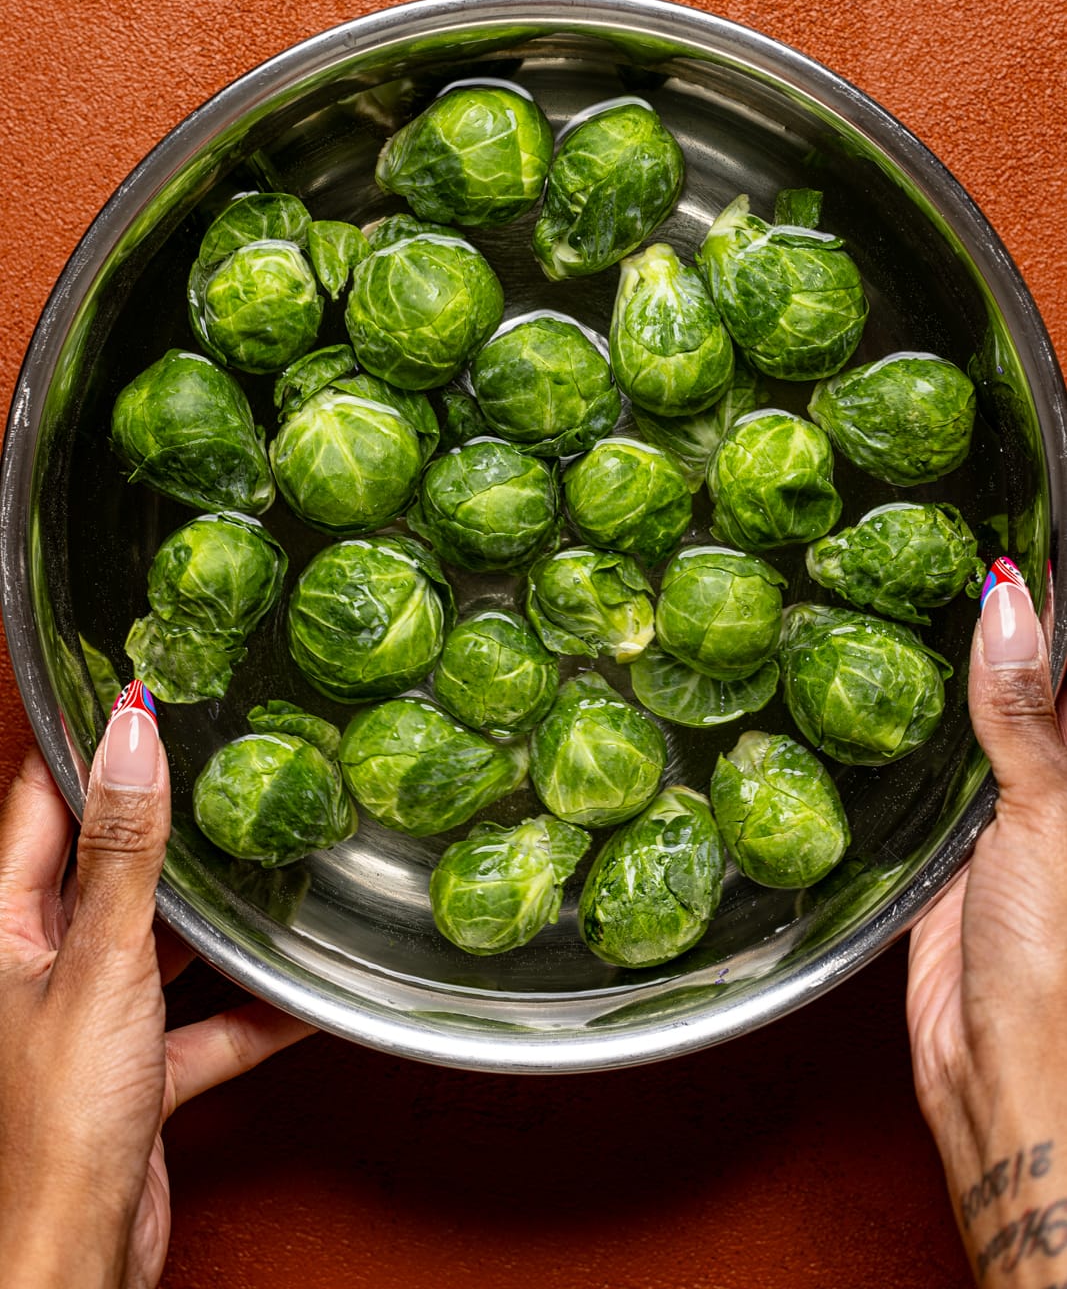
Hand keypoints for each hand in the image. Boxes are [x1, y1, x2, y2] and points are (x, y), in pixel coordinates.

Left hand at [0, 691, 314, 1288]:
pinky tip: (299, 993)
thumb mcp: (100, 961)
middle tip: (225, 758)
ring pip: (157, 938)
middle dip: (165, 819)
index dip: (90, 742)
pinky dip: (248, 1010)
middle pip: (106, 863)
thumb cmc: (57, 1122)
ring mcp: (86, 1014)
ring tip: (269, 862)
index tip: (145, 687)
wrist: (74, 1259)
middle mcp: (39, 958)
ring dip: (212, 915)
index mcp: (5, 920)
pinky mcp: (132, 1068)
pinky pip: (199, 1020)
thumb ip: (125, 849)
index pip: (44, 800)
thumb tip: (132, 732)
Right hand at [908, 565, 1066, 1285]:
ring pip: (964, 716)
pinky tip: (855, 678)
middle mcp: (1051, 777)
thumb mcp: (1050, 819)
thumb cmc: (1057, 961)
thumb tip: (1007, 602)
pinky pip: (916, 766)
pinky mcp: (940, 840)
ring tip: (884, 582)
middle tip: (923, 539)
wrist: (997, 1076)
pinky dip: (892, 726)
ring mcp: (997, 808)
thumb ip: (1025, 713)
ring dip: (933, 666)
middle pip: (1018, 679)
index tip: (1000, 520)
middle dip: (981, 622)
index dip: (1036, 602)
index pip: (1060, 663)